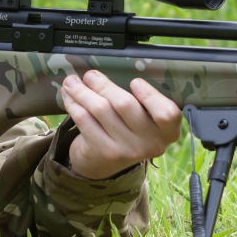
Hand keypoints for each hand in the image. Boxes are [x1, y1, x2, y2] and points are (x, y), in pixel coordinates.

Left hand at [60, 70, 181, 179]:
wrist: (104, 163)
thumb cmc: (127, 129)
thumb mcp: (143, 118)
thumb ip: (138, 99)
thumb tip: (106, 73)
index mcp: (167, 132)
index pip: (167, 114)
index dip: (150, 95)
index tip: (134, 82)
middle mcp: (151, 144)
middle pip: (125, 105)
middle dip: (103, 85)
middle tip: (90, 75)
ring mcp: (127, 150)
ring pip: (101, 109)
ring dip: (82, 91)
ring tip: (72, 82)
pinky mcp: (103, 152)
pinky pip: (84, 120)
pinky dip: (73, 103)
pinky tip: (68, 95)